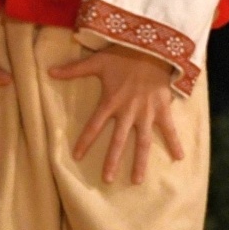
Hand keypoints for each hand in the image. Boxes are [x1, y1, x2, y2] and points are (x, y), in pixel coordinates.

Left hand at [50, 44, 183, 184]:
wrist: (150, 48)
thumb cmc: (122, 54)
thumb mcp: (96, 61)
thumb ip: (73, 70)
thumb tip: (49, 71)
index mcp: (110, 102)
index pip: (94, 126)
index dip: (85, 141)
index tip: (76, 156)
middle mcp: (128, 111)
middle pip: (118, 141)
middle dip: (112, 161)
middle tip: (106, 179)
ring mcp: (146, 112)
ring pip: (142, 142)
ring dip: (140, 162)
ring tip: (136, 181)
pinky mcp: (162, 109)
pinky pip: (170, 129)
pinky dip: (175, 142)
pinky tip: (179, 158)